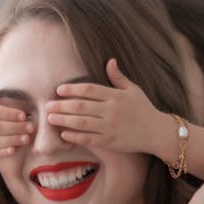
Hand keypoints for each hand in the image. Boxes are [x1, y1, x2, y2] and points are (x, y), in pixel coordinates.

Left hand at [44, 59, 158, 151]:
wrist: (156, 132)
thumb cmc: (143, 109)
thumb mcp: (133, 90)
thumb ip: (118, 77)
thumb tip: (110, 61)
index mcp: (115, 96)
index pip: (89, 89)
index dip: (72, 89)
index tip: (59, 90)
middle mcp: (112, 111)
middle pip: (81, 106)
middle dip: (62, 105)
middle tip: (47, 105)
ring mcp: (111, 127)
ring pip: (82, 123)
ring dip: (64, 120)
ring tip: (50, 118)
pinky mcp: (110, 142)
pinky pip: (89, 138)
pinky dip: (75, 136)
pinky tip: (64, 134)